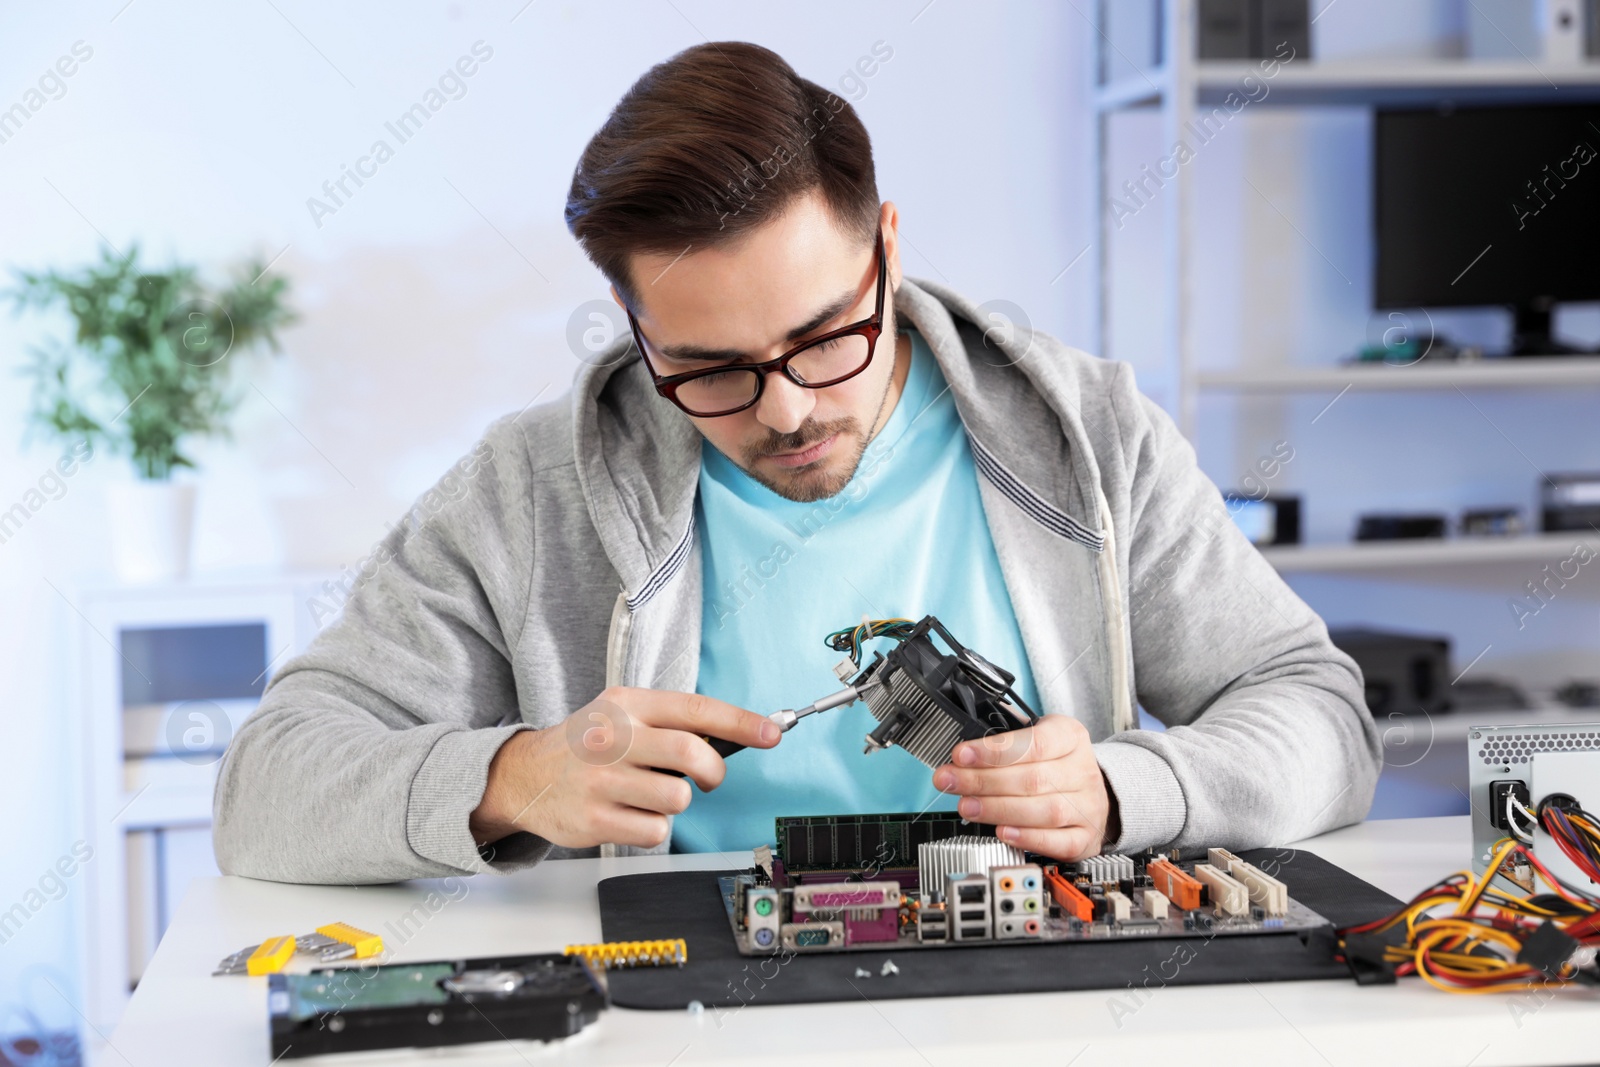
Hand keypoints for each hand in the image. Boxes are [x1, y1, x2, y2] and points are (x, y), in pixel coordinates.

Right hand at [469, 687, 779, 849]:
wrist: (524, 775)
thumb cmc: (587, 744)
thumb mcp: (622, 713)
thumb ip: (671, 721)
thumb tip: (736, 735)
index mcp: (627, 704)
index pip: (695, 709)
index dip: (741, 722)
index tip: (772, 733)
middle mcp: (613, 738)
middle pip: (693, 754)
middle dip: (713, 771)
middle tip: (708, 777)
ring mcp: (601, 780)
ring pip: (677, 798)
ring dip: (675, 801)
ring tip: (649, 792)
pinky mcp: (595, 819)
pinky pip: (655, 830)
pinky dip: (652, 826)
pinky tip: (629, 812)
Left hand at [931, 714, 1119, 860]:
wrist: (1090, 790)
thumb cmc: (1055, 761)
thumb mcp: (1036, 735)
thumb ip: (1004, 741)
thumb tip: (962, 753)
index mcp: (1070, 736)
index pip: (1034, 742)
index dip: (994, 751)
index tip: (961, 755)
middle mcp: (1082, 771)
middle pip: (1033, 779)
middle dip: (983, 781)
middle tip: (951, 782)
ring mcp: (1088, 806)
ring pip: (1044, 811)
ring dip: (998, 810)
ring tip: (967, 806)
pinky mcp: (1085, 837)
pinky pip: (1058, 841)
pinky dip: (1028, 838)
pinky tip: (1001, 832)